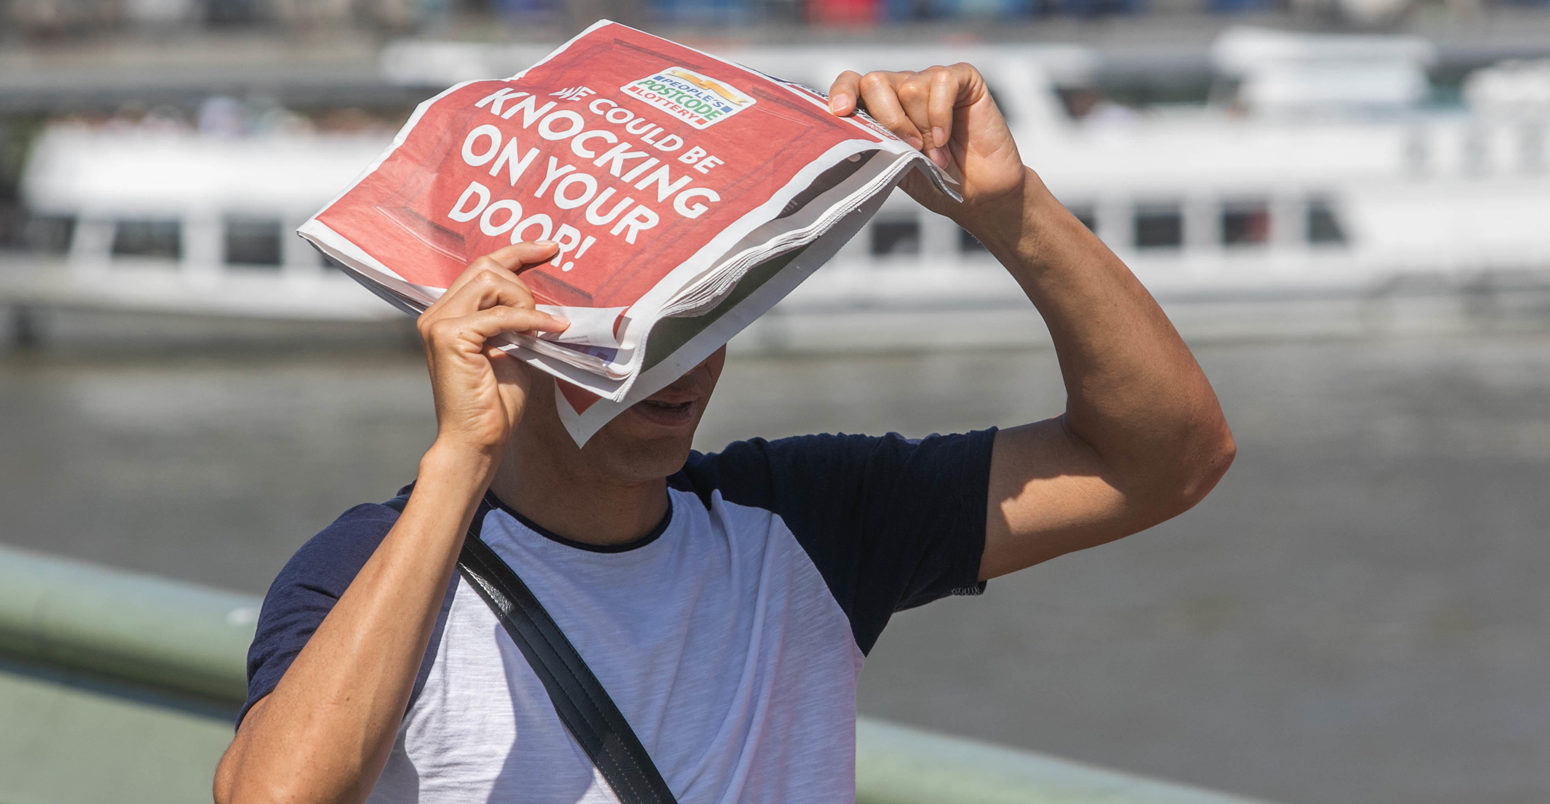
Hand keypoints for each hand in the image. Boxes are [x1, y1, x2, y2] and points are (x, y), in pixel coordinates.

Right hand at [417, 243, 569, 468]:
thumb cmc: (496, 401)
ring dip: (524, 303)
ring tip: (537, 333)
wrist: (479, 440)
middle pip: (486, 268)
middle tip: (543, 317)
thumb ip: (517, 318)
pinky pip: (500, 314)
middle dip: (523, 285)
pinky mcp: (450, 337)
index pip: (481, 268)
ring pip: (491, 282)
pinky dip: (531, 320)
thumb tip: (544, 293)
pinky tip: (553, 329)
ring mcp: (438, 323)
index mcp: (448, 313)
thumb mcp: (513, 347)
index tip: (551, 247)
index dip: (518, 252)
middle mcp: (436, 313)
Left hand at [828, 63, 1025, 221]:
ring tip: (936, 155)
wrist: (980, 194)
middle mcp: (903, 88)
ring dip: (922, 128)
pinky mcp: (963, 79)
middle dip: (889, 120)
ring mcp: (932, 81)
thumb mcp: (895, 165)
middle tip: (910, 148)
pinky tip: (946, 137)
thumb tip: (847, 131)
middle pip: (876, 82)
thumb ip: (875, 143)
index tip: (839, 112)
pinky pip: (942, 82)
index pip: (853, 83)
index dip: (842, 92)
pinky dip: (940, 114)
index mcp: (881, 107)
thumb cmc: (935, 181)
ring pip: (909, 87)